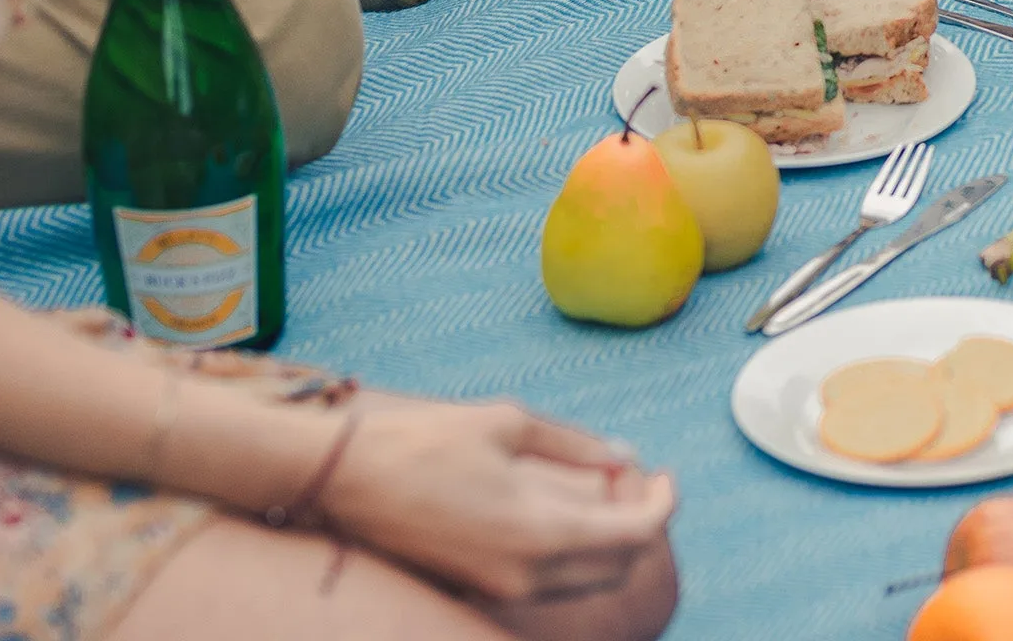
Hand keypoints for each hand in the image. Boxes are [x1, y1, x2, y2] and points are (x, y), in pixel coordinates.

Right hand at [319, 400, 675, 604]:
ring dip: (607, 539)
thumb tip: (623, 459)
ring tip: (602, 487)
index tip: (666, 475)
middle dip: (640, 522)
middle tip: (634, 477)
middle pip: (617, 566)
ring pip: (584, 580)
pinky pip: (547, 582)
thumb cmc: (427, 441)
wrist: (346, 480)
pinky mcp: (478, 589)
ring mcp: (499, 590)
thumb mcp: (509, 422)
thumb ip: (575, 445)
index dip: (663, 505)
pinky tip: (562, 506)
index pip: (636, 537)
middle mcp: (526, 574)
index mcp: (541, 531)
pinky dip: (572, 551)